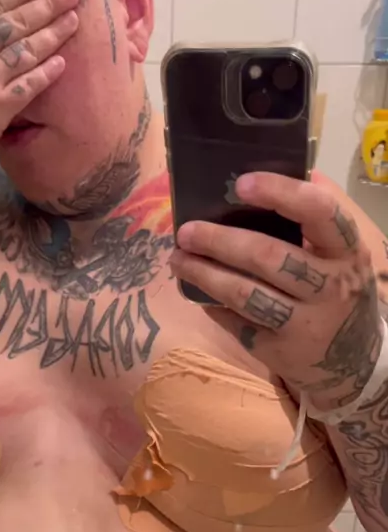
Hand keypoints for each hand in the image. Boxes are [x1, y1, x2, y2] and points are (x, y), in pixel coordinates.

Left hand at [170, 172, 383, 413]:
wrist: (353, 365)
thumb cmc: (340, 294)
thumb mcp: (345, 256)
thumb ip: (319, 218)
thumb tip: (294, 167)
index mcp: (347, 253)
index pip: (320, 213)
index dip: (280, 194)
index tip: (241, 184)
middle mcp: (331, 288)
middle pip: (269, 257)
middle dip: (220, 241)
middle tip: (186, 231)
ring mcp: (305, 324)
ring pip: (246, 294)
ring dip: (205, 274)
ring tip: (178, 259)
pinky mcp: (279, 351)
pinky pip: (237, 323)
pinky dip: (212, 306)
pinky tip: (195, 292)